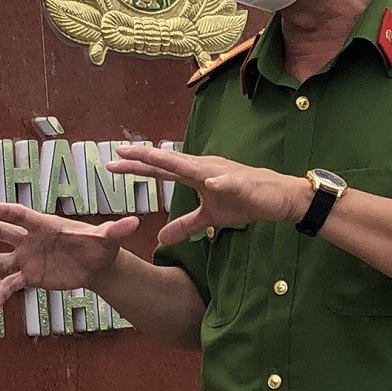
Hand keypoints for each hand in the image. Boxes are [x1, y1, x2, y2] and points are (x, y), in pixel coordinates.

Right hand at [0, 203, 140, 309]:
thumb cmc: (99, 244)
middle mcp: (30, 240)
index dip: (7, 212)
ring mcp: (27, 259)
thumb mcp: (108, 239)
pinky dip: (1, 296)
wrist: (96, 263)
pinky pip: (11, 286)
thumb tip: (134, 223)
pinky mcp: (30, 277)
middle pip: (2, 233)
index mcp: (45, 225)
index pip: (23, 216)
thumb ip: (116, 230)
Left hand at [107, 144, 311, 245]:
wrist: (278, 197)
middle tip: (119, 152)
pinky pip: (229, 184)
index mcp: (196, 174)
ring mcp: (222, 173)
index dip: (137, 166)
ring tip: (151, 156)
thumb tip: (161, 238)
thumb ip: (185, 225)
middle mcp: (204, 168)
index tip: (113, 164)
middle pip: (170, 162)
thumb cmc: (244, 201)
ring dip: (173, 160)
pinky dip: (220, 183)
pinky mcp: (241, 184)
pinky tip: (210, 183)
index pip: (161, 169)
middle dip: (145, 157)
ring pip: (193, 166)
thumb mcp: (209, 218)